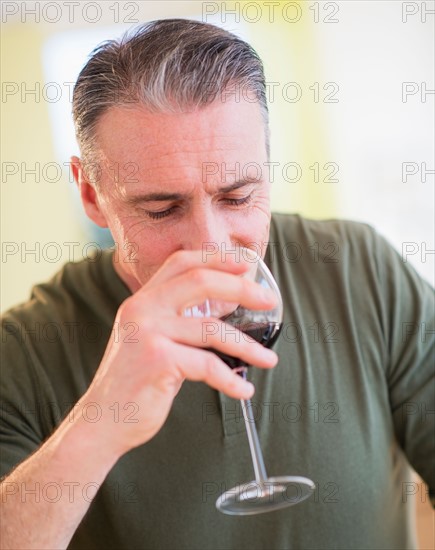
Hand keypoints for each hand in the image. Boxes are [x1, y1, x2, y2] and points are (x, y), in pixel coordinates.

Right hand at [81, 250, 277, 457]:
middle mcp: (142, 309)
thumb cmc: (135, 382)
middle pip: (200, 281)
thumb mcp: (153, 340)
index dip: (216, 258)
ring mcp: (148, 332)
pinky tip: (243, 390)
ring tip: (268, 360)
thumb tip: (228, 309)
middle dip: (241, 289)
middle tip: (269, 301)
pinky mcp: (157, 360)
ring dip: (247, 345)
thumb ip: (181, 322)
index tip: (246, 264)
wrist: (103, 420)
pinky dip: (231, 379)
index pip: (181, 262)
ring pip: (211, 328)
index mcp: (143, 300)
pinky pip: (207, 365)